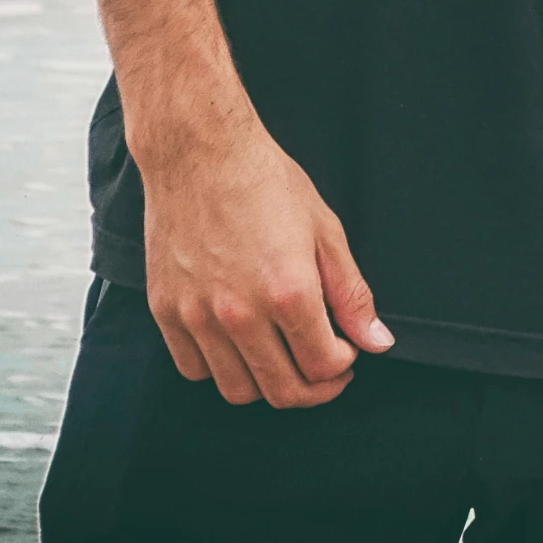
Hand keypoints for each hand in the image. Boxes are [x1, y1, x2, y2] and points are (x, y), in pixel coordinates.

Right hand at [139, 104, 391, 409]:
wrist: (199, 151)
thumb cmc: (265, 181)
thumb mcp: (324, 230)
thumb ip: (351, 293)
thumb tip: (376, 342)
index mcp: (289, 292)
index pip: (323, 367)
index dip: (343, 366)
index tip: (345, 351)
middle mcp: (241, 313)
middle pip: (283, 391)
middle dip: (314, 389)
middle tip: (324, 370)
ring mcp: (199, 316)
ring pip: (237, 390)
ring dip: (267, 384)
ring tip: (282, 357)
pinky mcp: (167, 311)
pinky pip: (194, 369)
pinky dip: (219, 368)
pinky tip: (237, 343)